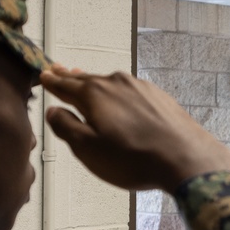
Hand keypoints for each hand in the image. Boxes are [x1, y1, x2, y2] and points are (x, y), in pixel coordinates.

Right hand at [40, 66, 229, 193]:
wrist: (185, 158)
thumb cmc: (134, 158)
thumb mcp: (88, 149)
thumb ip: (66, 127)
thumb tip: (54, 111)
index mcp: (94, 94)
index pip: (65, 85)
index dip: (52, 82)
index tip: (44, 75)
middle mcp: (116, 83)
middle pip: (87, 79)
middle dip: (71, 77)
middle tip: (59, 70)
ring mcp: (140, 88)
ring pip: (110, 83)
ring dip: (95, 84)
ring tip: (86, 82)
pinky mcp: (158, 97)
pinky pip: (130, 91)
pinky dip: (118, 93)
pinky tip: (120, 99)